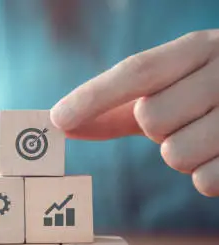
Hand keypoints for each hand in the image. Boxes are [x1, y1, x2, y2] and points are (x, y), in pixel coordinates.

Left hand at [50, 30, 218, 196]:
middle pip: (152, 118)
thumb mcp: (173, 87)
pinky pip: (207, 181)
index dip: (93, 96)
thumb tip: (60, 124)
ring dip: (183, 156)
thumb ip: (117, 106)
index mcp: (200, 48)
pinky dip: (208, 176)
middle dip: (158, 131)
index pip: (138, 70)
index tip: (56, 119)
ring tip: (209, 137)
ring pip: (177, 155)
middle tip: (186, 120)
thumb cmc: (212, 95)